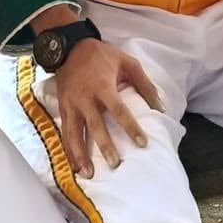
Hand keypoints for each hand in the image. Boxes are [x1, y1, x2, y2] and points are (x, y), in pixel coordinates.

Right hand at [49, 37, 163, 178]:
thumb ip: (144, 84)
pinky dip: (68, 150)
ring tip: (88, 174)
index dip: (130, 127)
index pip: (118, 110)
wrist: (68, 48)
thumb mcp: (127, 62)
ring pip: (74, 134)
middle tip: (115, 164)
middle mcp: (85, 99)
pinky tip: (74, 166)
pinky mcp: (62, 109)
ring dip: (80, 155)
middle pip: (95, 126)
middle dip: (104, 146)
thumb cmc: (102, 55)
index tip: (142, 143)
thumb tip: (160, 107)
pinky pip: (65, 133)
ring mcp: (71, 105)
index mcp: (102, 87)